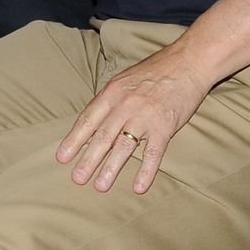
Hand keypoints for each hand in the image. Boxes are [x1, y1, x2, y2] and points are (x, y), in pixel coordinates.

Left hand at [53, 41, 214, 194]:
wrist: (188, 62)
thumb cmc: (154, 71)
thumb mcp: (124, 80)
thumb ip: (109, 101)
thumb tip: (93, 122)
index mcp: (112, 93)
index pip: (88, 119)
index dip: (74, 139)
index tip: (62, 157)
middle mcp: (125, 105)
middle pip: (102, 136)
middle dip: (88, 159)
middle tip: (77, 178)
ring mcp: (145, 116)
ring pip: (124, 146)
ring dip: (111, 168)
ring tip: (100, 186)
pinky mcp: (165, 126)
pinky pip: (153, 153)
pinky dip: (146, 171)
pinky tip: (139, 187)